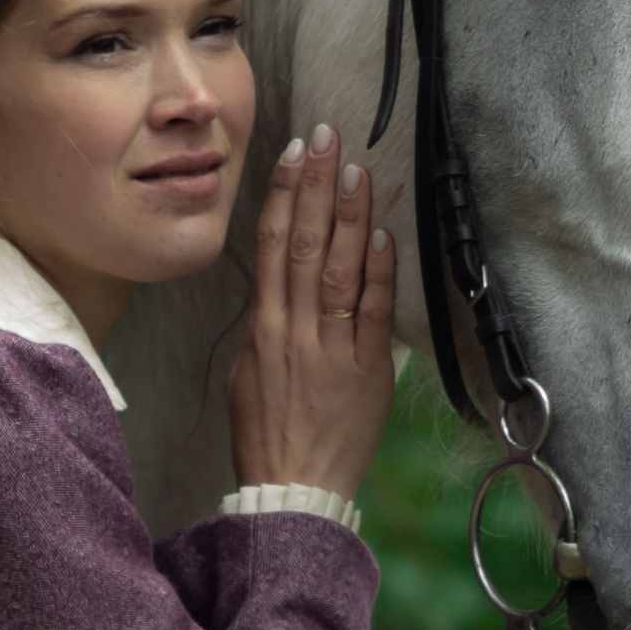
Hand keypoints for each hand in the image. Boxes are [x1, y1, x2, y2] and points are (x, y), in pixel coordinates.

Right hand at [228, 123, 399, 500]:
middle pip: (303, 244)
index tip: (293, 153)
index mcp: (261, 330)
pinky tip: (380, 235)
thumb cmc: (268, 437)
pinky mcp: (364, 373)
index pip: (271, 246)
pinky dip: (376, 273)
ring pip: (337, 270)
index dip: (282, 195)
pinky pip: (370, 314)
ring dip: (349, 215)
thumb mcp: (250, 375)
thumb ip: (268, 327)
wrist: (291, 492)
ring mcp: (328, 351)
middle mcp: (292, 332)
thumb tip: (281, 288)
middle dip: (315, 185)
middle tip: (327, 137)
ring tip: (356, 170)